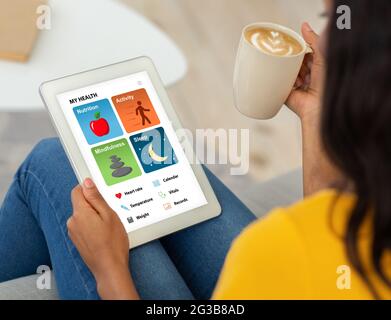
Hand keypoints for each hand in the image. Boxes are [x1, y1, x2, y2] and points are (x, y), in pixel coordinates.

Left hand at [67, 178, 137, 298]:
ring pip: (83, 214)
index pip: (77, 190)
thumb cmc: (112, 244)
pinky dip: (92, 226)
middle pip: (81, 203)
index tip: (100, 193)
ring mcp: (73, 232)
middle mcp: (73, 222)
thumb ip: (96, 197)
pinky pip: (83, 225)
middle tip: (109, 214)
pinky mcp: (77, 240)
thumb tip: (87, 182)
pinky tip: (103, 234)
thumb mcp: (109, 215)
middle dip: (94, 204)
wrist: (109, 268)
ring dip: (94, 216)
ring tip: (108, 227)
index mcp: (80, 213)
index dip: (89, 188)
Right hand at [286, 22, 324, 121]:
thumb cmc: (326, 84)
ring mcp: (296, 86)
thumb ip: (314, 40)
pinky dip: (285, 82)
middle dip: (297, 63)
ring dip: (293, 74)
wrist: (319, 106)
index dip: (302, 51)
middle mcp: (307, 77)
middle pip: (294, 62)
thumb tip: (304, 26)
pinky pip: (280, 83)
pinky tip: (294, 84)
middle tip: (304, 68)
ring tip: (302, 80)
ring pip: (287, 72)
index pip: (304, 53)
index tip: (301, 52)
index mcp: (317, 68)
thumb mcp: (322, 56)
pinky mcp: (286, 93)